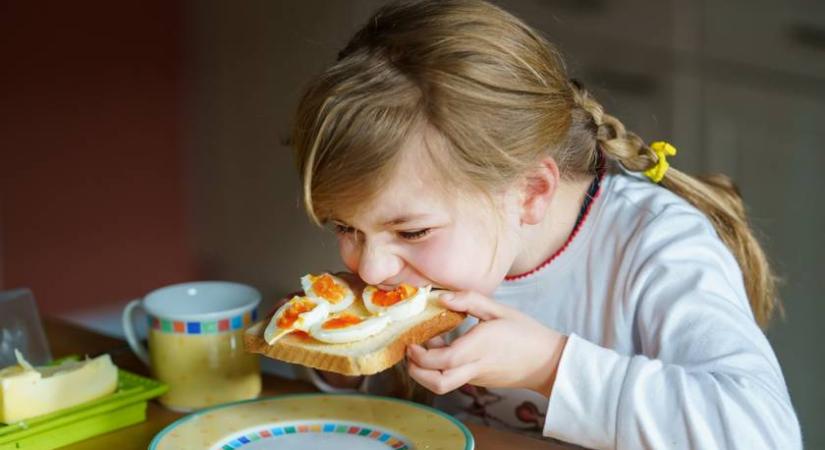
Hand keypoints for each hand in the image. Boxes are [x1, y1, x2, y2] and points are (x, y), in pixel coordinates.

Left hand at [406, 291, 566, 397]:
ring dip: (426, 374)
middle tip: (409, 353)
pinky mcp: (479, 381)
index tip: (412, 342)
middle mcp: (476, 366)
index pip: (442, 361)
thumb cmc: (526, 332)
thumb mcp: (499, 309)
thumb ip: (469, 300)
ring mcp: (477, 377)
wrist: (548, 362)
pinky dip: (441, 370)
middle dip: (417, 372)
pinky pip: (454, 379)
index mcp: (479, 347)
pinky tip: (443, 351)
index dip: (421, 356)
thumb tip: (441, 297)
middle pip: (438, 383)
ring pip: (444, 386)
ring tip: (422, 352)